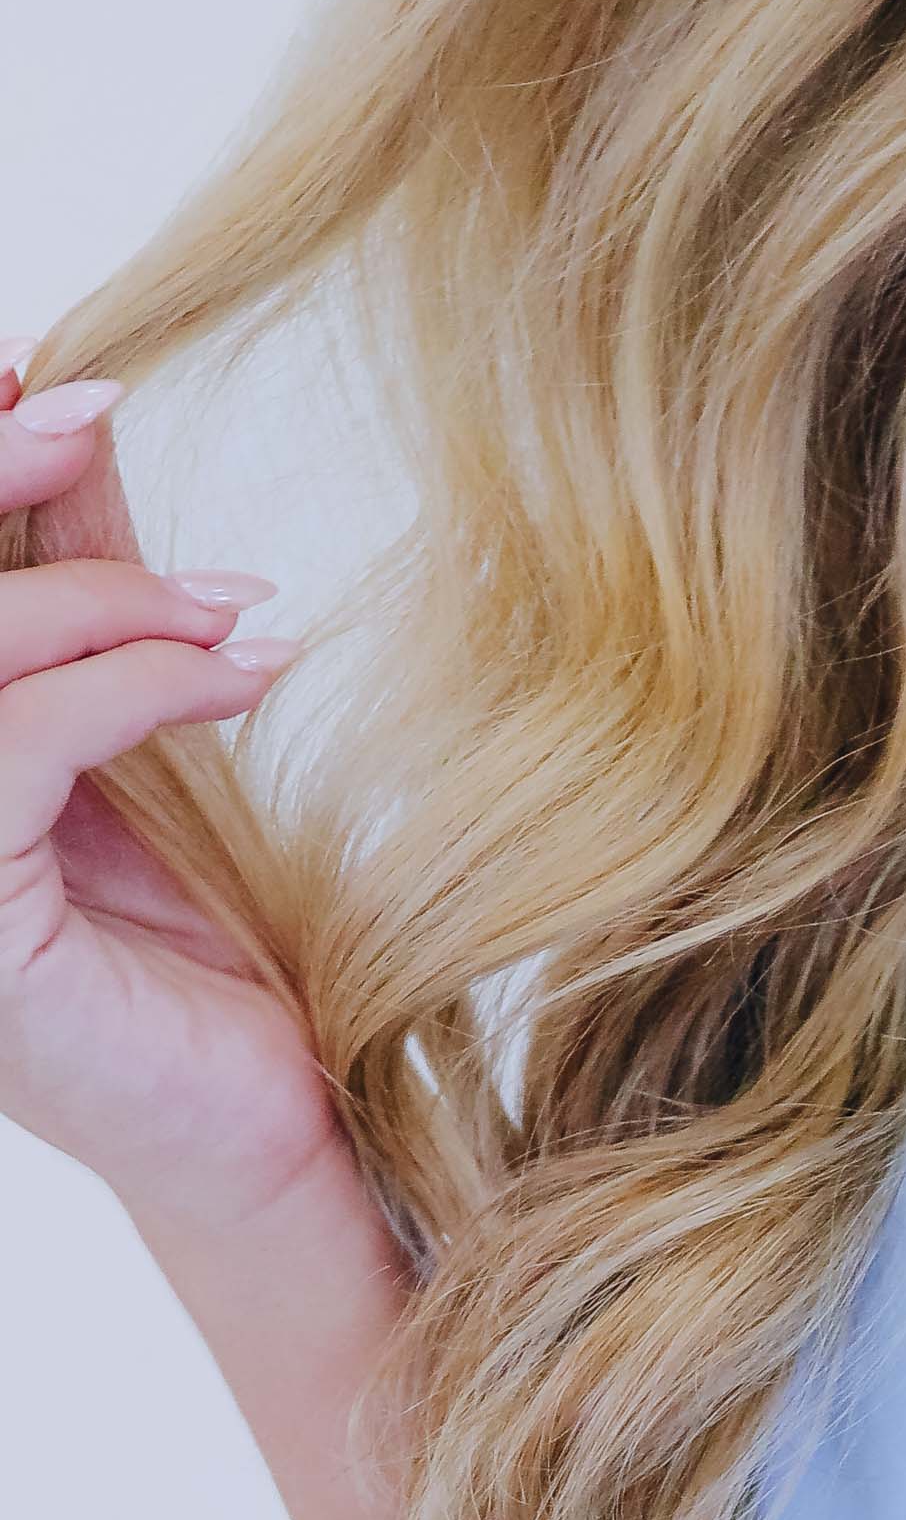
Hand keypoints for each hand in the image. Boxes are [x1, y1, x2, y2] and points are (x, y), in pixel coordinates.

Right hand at [0, 353, 332, 1242]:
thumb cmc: (204, 972)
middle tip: (96, 405)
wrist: (268, 1153)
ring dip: (90, 591)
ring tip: (229, 599)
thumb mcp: (136, 751)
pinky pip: (15, 745)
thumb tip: (78, 443)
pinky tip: (237, 674)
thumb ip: (91, 615)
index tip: (33, 366)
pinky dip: (132, 682)